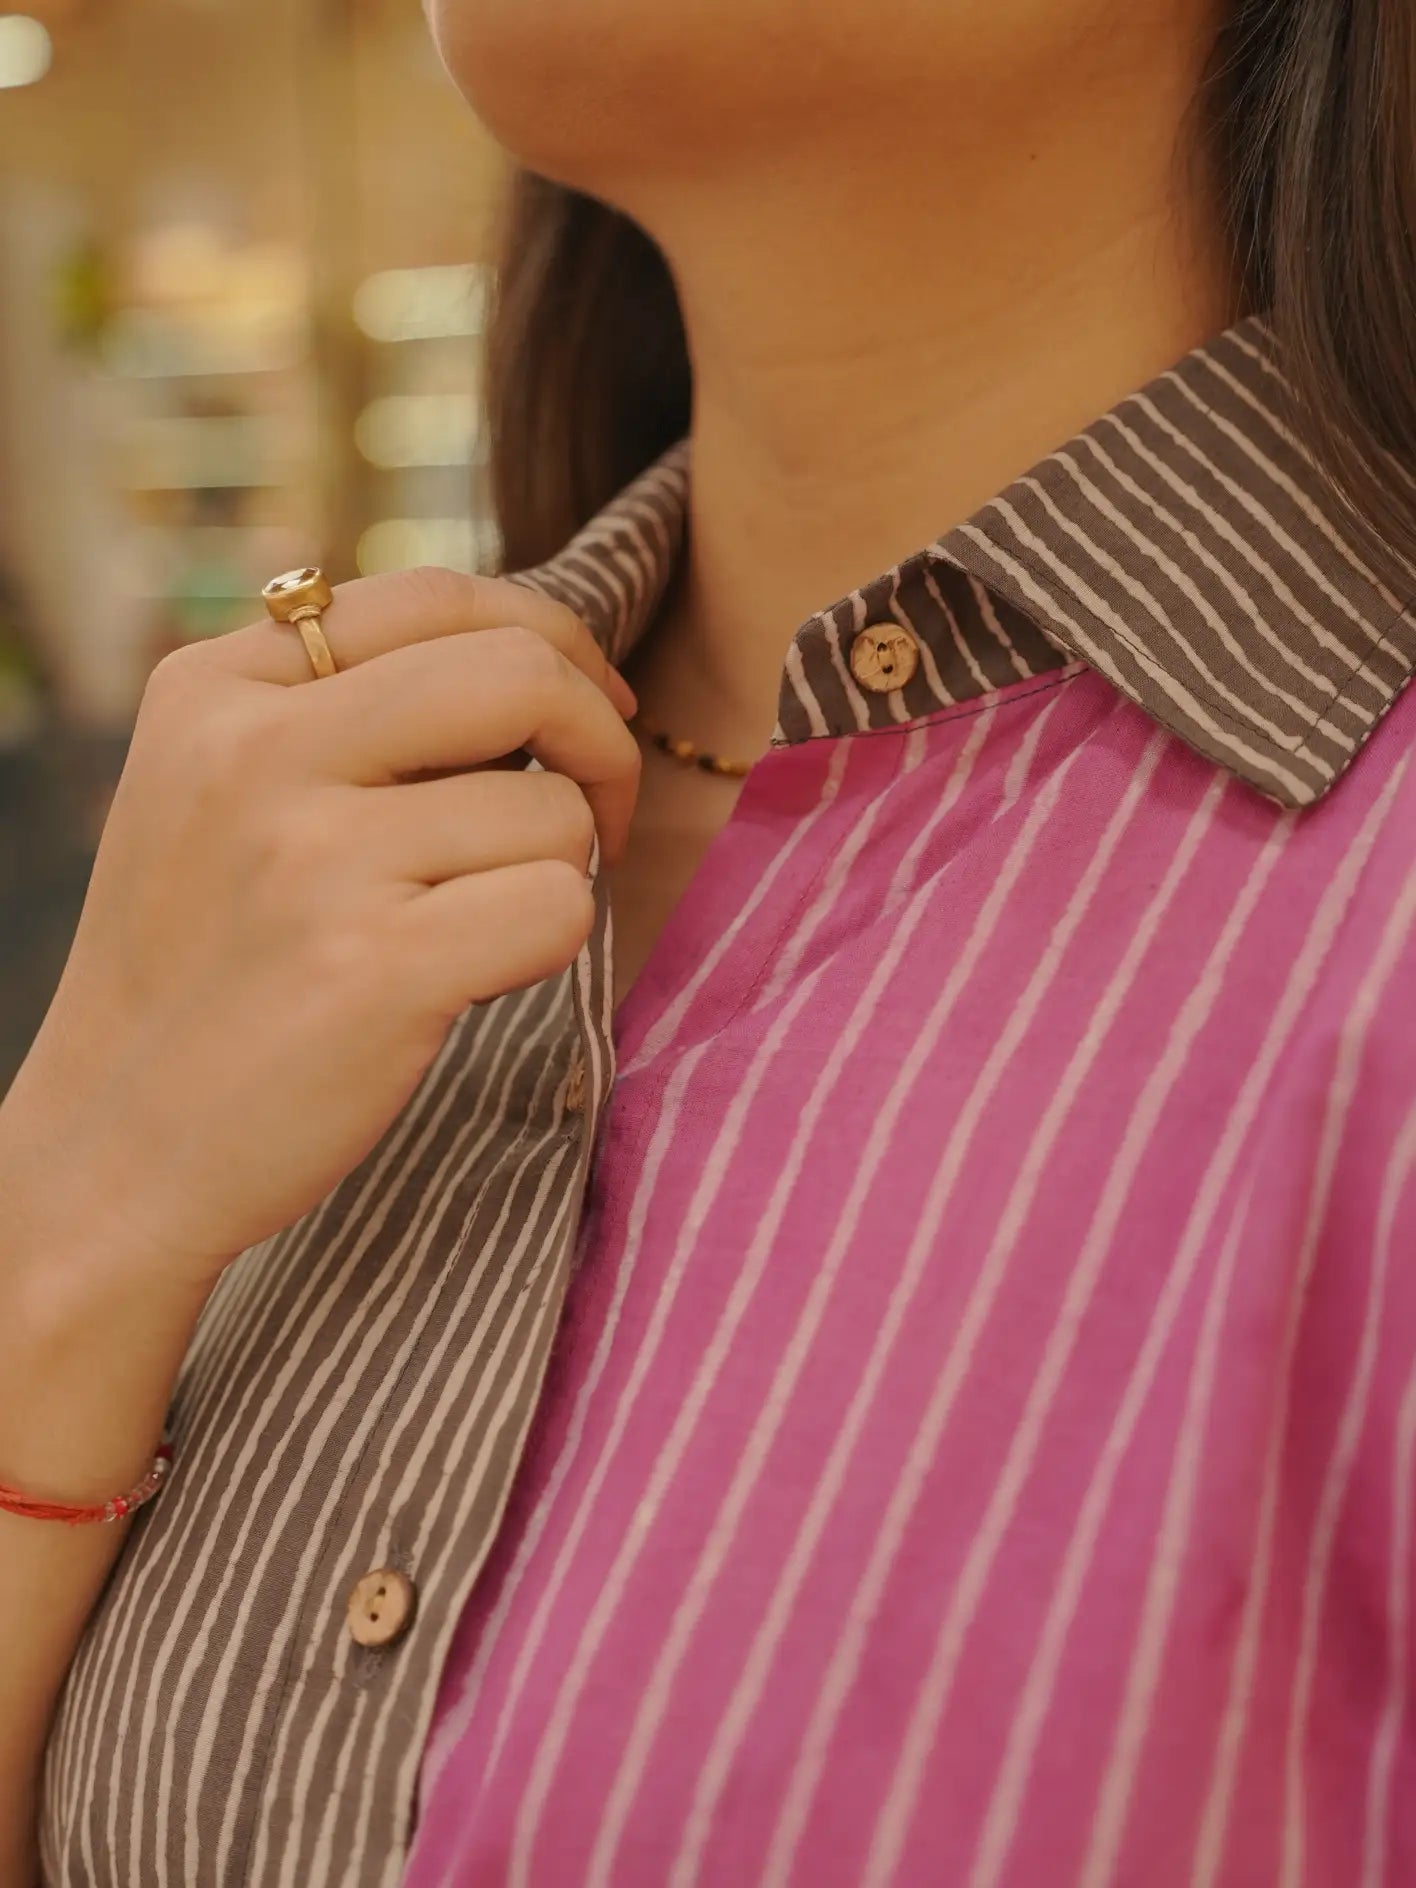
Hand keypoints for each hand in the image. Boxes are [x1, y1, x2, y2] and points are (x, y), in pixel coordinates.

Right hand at [0, 566, 640, 1293]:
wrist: (115, 1150)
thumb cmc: (201, 970)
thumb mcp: (211, 793)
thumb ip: (331, 705)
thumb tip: (525, 652)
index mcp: (215, 689)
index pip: (437, 597)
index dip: (553, 640)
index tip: (593, 708)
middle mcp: (256, 752)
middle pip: (520, 671)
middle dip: (602, 740)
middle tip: (600, 812)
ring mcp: (312, 859)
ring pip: (553, 810)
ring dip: (556, 871)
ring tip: (472, 925)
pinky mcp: (375, 969)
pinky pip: (559, 908)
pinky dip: (550, 946)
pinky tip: (475, 978)